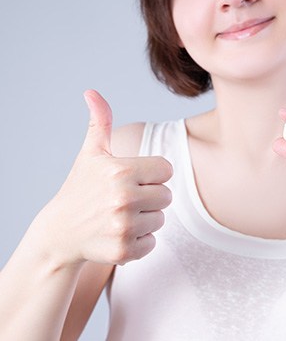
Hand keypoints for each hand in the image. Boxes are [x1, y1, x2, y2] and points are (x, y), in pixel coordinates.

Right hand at [33, 90, 172, 265]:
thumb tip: (92, 92)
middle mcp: (123, 198)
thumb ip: (100, 122)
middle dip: (151, 197)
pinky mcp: (123, 251)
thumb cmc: (81, 188)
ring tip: (120, 216)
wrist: (60, 232)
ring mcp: (123, 227)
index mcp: (121, 171)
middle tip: (126, 200)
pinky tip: (119, 234)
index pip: (166, 169)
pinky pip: (153, 242)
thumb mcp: (91, 154)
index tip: (133, 178)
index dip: (152, 174)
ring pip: (161, 219)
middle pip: (167, 196)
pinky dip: (140, 241)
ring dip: (146, 219)